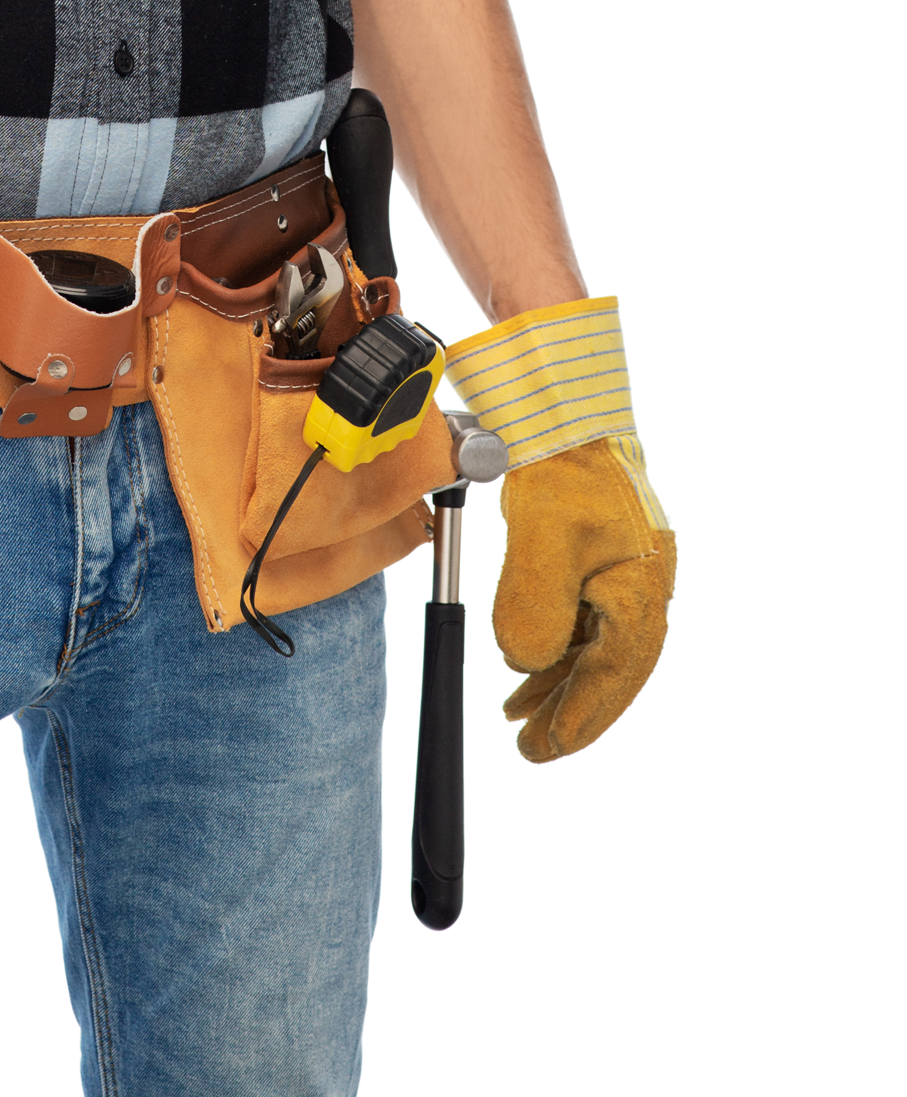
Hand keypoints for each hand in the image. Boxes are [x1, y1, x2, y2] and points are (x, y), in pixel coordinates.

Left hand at [494, 437, 674, 759]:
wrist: (568, 414)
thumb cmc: (562, 468)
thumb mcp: (542, 536)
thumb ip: (537, 604)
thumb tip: (527, 661)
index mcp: (639, 590)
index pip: (612, 674)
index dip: (578, 717)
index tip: (545, 749)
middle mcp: (643, 589)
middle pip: (609, 670)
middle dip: (570, 712)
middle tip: (532, 750)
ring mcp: (626, 576)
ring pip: (595, 648)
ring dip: (559, 681)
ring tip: (519, 714)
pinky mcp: (606, 562)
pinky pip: (587, 621)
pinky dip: (559, 647)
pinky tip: (529, 663)